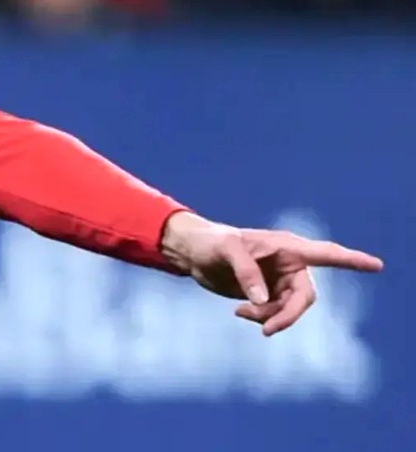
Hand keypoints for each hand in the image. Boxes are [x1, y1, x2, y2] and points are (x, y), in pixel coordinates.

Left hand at [160, 212, 382, 335]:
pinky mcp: (270, 295)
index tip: (376, 266)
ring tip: (241, 312)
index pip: (326, 254)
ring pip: (291, 310)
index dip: (351, 261)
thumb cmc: (212, 242)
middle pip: (305, 297)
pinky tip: (240, 312)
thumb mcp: (226, 250)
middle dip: (288, 315)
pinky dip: (262, 318)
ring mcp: (281, 281)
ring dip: (270, 317)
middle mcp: (290, 265)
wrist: (196, 254)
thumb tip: (261, 300)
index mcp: (288, 247)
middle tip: (266, 330)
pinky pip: (276, 314)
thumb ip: (246, 272)